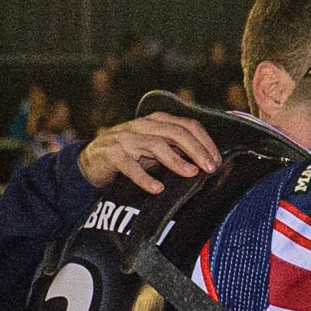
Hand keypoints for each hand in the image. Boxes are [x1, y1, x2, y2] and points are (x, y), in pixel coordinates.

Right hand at [78, 112, 222, 192]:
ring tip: (191, 173)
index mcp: (157, 122)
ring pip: (155, 145)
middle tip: (211, 168)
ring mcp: (126, 139)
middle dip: (197, 150)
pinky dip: (144, 178)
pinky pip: (130, 166)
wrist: (92, 160)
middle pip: (176, 132)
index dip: (205, 142)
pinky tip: (157, 188)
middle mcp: (142, 126)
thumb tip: (207, 164)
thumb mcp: (155, 149)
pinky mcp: (111, 154)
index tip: (218, 160)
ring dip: (176, 160)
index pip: (187, 125)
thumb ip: (177, 151)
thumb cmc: (130, 155)